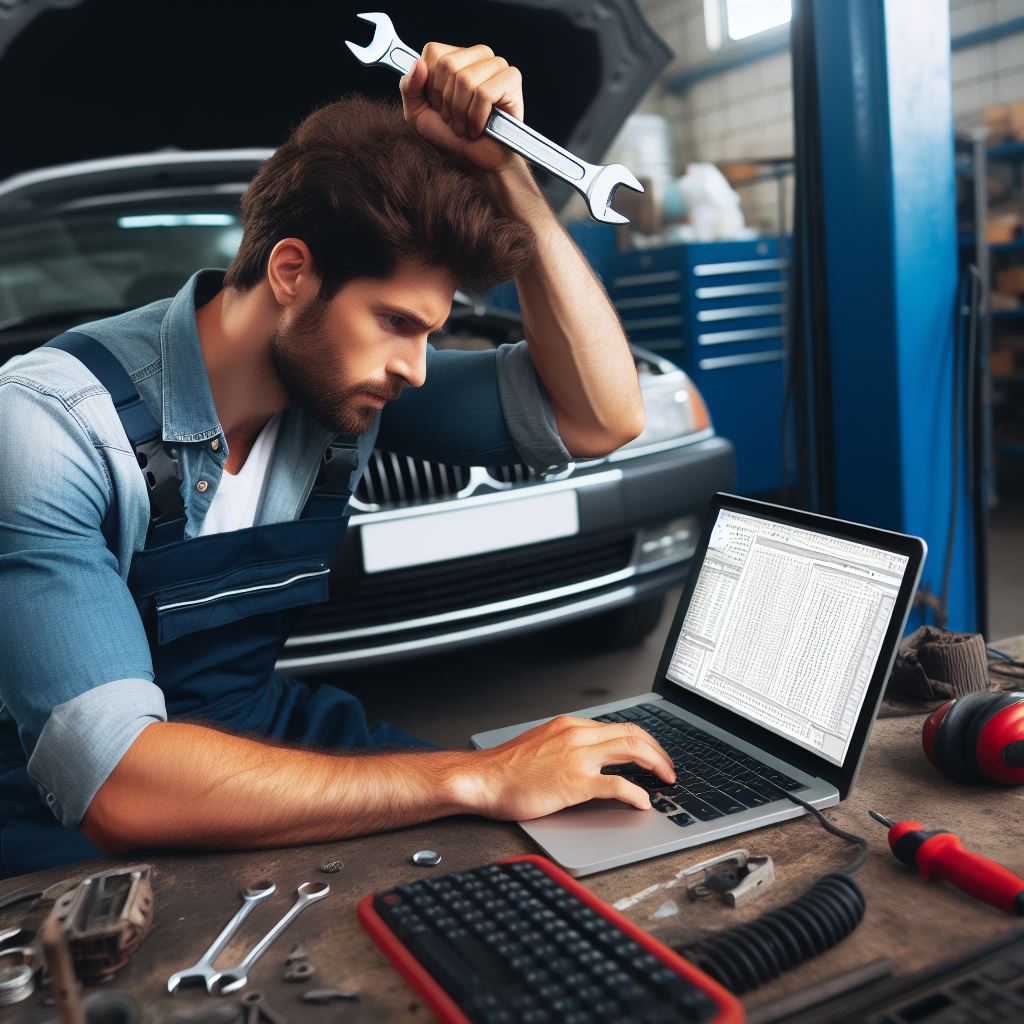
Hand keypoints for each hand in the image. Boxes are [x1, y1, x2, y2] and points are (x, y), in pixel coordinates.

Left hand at [399, 42, 523, 172]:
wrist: (479, 161)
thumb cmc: (452, 137)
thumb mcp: (419, 114)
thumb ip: (409, 88)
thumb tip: (419, 64)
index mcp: (456, 56)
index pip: (433, 52)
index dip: (431, 86)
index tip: (439, 106)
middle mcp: (478, 55)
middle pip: (448, 65)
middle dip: (446, 102)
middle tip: (454, 120)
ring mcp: (497, 65)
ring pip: (466, 80)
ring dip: (461, 113)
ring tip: (466, 125)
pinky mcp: (512, 78)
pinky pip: (484, 93)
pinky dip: (477, 117)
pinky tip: (480, 127)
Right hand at [465, 716, 675, 820]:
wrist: (484, 779)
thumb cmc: (507, 769)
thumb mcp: (543, 745)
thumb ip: (569, 746)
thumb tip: (593, 758)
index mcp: (570, 725)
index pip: (619, 726)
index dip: (644, 741)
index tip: (654, 754)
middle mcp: (577, 735)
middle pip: (633, 734)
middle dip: (658, 751)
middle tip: (669, 769)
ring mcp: (578, 757)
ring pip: (632, 750)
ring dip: (656, 765)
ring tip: (666, 780)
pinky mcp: (575, 783)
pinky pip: (617, 785)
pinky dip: (636, 794)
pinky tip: (642, 803)